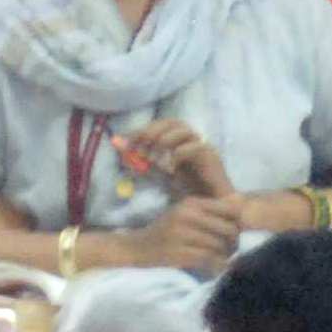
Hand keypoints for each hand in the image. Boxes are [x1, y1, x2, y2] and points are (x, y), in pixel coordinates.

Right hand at [114, 196, 242, 274]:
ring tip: (220, 258)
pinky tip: (214, 267)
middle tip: (231, 250)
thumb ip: (211, 212)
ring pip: (220, 247)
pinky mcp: (180, 252)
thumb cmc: (168, 230)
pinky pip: (210, 260)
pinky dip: (216, 266)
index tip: (235, 233)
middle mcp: (187, 215)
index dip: (238, 224)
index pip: (229, 210)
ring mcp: (182, 234)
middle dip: (234, 243)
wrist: (138, 247)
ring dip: (225, 256)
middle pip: (229, 230)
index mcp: (191, 203)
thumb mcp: (186, 214)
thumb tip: (241, 205)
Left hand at [121, 119, 235, 201]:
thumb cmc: (189, 192)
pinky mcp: (213, 158)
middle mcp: (192, 140)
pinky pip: (195, 147)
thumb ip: (140, 158)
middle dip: (152, 132)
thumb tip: (117, 143)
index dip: (141, 130)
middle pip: (172, 122)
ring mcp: (204, 147)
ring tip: (154, 160)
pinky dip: (179, 155)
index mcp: (180, 141)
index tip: (125, 142)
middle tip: (139, 148)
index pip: (159, 125)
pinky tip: (170, 170)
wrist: (214, 209)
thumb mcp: (158, 173)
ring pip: (184, 130)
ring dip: (165, 141)